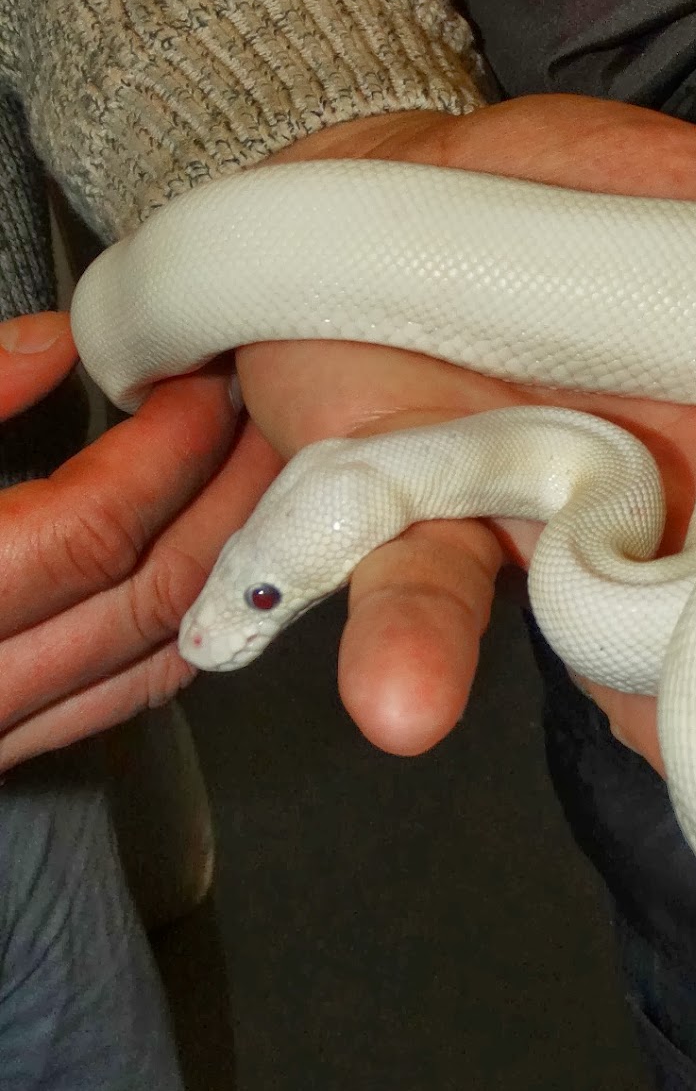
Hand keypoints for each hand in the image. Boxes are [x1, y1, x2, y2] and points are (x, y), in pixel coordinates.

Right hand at [0, 311, 280, 772]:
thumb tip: (52, 345)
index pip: (93, 527)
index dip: (163, 449)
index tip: (199, 383)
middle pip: (153, 594)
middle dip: (229, 500)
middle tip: (273, 419)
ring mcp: (0, 729)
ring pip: (153, 655)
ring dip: (225, 563)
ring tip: (269, 479)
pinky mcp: (8, 745)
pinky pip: (122, 694)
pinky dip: (183, 626)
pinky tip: (219, 568)